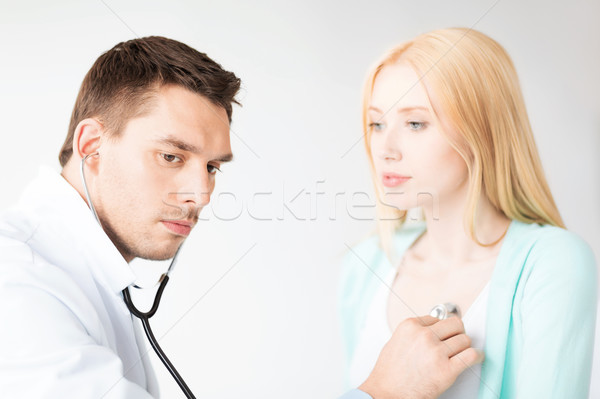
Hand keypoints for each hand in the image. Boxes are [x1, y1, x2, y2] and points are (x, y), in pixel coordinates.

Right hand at [358, 315, 483, 398]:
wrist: (386, 394)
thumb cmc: (389, 374)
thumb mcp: (396, 342)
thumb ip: (414, 333)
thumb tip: (432, 330)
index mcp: (410, 326)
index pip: (437, 318)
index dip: (441, 328)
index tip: (444, 334)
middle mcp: (424, 336)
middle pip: (455, 324)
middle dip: (456, 333)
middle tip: (456, 340)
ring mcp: (436, 352)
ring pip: (464, 339)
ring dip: (464, 346)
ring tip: (461, 353)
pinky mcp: (447, 369)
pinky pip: (471, 355)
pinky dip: (476, 356)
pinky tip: (474, 358)